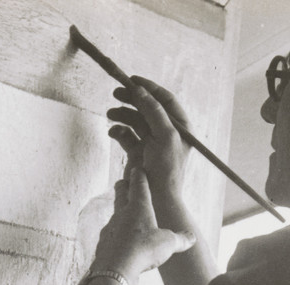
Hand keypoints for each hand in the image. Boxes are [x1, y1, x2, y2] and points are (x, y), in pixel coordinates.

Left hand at [93, 165, 194, 281]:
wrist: (116, 269)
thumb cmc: (144, 250)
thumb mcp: (168, 244)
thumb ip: (181, 240)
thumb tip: (192, 238)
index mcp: (139, 207)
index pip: (138, 184)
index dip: (139, 175)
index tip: (137, 168)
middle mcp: (122, 213)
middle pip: (120, 193)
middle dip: (122, 187)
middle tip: (122, 183)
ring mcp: (110, 228)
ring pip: (114, 215)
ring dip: (119, 214)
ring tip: (124, 218)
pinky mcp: (103, 243)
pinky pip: (109, 235)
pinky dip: (114, 236)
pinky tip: (119, 244)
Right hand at [107, 77, 191, 200]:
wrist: (156, 199)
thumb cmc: (167, 169)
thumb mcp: (165, 135)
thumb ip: (154, 111)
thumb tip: (140, 90)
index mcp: (179, 127)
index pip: (165, 100)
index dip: (150, 88)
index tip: (132, 80)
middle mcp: (166, 132)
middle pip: (147, 107)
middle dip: (131, 99)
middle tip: (116, 92)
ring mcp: (151, 142)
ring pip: (134, 120)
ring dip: (121, 114)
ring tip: (110, 114)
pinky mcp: (137, 152)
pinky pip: (126, 135)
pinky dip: (118, 131)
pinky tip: (113, 132)